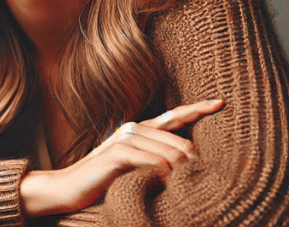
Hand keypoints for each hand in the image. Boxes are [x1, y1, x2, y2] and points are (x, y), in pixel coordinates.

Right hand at [20, 98, 224, 216]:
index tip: (221, 102)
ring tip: (189, 184)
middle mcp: (133, 128)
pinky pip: (150, 160)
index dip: (198, 107)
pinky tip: (169, 180)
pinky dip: (163, 171)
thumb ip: (156, 161)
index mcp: (139, 129)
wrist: (67, 188)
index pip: (174, 115)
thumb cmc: (103, 181)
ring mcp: (124, 139)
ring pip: (168, 150)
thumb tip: (188, 164)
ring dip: (182, 168)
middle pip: (178, 138)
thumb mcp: (134, 169)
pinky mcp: (117, 153)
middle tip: (203, 176)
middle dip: (194, 156)